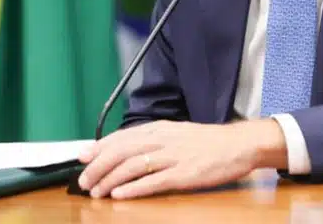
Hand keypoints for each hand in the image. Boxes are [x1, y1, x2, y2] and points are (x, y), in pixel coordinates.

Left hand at [76, 119, 286, 198]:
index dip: (99, 147)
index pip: (122, 136)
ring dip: (110, 179)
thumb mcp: (179, 133)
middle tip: (84, 181)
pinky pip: (154, 181)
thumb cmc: (210, 142)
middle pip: (122, 151)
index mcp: (161, 128)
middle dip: (99, 166)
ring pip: (133, 165)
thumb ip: (155, 139)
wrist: (240, 144)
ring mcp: (174, 157)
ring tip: (97, 191)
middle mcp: (164, 139)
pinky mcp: (185, 174)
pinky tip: (120, 194)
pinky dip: (134, 188)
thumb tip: (129, 149)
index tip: (82, 157)